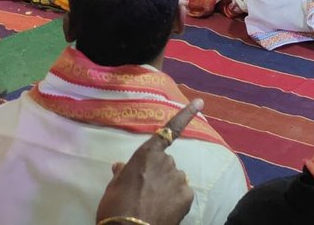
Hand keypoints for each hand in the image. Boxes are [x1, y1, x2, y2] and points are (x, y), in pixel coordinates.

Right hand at [95, 98, 200, 224]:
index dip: (185, 115)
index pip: (169, 130)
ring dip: (167, 187)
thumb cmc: (115, 207)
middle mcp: (166, 161)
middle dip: (158, 173)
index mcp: (147, 155)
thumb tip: (121, 166)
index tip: (200, 103)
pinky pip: (182, 193)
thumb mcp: (113, 188)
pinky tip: (163, 210)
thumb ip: (122, 173)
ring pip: (175, 179)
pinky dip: (175, 200)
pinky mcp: (187, 195)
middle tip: (144, 191)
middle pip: (166, 163)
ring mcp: (179, 178)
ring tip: (152, 203)